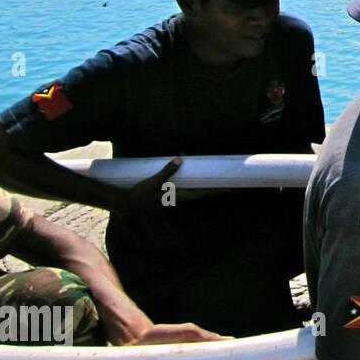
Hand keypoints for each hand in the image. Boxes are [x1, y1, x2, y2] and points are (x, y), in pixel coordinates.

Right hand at [113, 158, 234, 214]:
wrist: (128, 204)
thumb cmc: (141, 195)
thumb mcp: (153, 182)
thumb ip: (167, 171)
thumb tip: (181, 159)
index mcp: (180, 196)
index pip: (203, 194)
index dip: (218, 191)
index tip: (231, 189)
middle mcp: (181, 196)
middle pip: (201, 187)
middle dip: (210, 178)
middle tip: (221, 169)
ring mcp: (175, 194)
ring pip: (191, 182)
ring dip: (195, 171)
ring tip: (195, 155)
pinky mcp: (169, 191)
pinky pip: (182, 181)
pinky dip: (184, 171)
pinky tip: (180, 158)